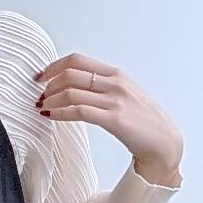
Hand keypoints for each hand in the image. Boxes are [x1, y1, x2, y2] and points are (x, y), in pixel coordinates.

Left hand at [36, 52, 183, 185]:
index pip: (77, 60)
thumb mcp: (124, 95)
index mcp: (116, 74)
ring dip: (51, 99)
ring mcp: (115, 100)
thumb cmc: (143, 122)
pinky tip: (50, 115)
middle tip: (39, 95)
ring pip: (71, 91)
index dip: (54, 66)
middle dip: (48, 83)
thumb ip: (103, 88)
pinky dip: (59, 112)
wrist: (163, 142)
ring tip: (42, 106)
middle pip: (71, 73)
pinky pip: (79, 111)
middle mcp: (115, 83)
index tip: (40, 77)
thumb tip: (75, 87)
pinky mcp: (114, 119)